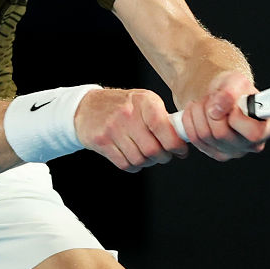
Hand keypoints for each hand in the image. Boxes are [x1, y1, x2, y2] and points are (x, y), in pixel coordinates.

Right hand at [74, 87, 189, 172]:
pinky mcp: (102, 141)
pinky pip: (125, 164)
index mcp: (144, 102)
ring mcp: (113, 128)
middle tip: (163, 155)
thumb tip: (182, 139)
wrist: (87, 107)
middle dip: (162, 157)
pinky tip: (132, 158)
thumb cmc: (122, 106)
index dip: (176, 145)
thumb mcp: (144, 102)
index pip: (164, 128)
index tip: (180, 151)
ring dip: (147, 162)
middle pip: (153, 149)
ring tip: (146, 155)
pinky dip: (133, 166)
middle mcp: (129, 113)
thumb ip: (162, 118)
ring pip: (139, 159)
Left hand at [177, 70, 269, 160]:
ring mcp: (233, 152)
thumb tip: (218, 107)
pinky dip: (190, 120)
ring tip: (206, 102)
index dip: (237, 118)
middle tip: (214, 98)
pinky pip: (194, 138)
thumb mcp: (236, 81)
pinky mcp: (214, 153)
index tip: (233, 106)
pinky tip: (197, 112)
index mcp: (267, 128)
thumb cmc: (236, 90)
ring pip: (205, 135)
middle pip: (222, 134)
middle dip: (211, 110)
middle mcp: (252, 145)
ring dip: (198, 113)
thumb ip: (230, 92)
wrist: (223, 96)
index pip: (254, 133)